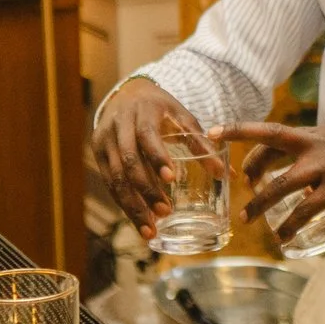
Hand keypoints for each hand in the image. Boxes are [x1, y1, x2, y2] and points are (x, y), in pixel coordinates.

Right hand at [90, 78, 213, 242]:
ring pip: (114, 177)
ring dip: (132, 206)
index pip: (147, 136)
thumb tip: (227, 175)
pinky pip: (109, 183)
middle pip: (128, 161)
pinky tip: (138, 220)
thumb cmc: (161, 108)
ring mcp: (104, 140)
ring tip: (150, 229)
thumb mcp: (182, 117)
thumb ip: (202, 143)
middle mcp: (119, 125)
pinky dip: (123, 203)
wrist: (126, 93)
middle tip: (165, 212)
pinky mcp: (97, 153)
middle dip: (145, 190)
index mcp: (142, 112)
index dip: (157, 158)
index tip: (171, 179)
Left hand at [214, 122, 324, 235]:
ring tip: (248, 219)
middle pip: (270, 149)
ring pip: (281, 185)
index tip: (217, 133)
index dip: (242, 131)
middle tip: (236, 185)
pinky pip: (305, 210)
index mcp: (315, 134)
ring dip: (260, 204)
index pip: (272, 130)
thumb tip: (298, 173)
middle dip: (247, 166)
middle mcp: (317, 145)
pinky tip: (283, 237)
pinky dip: (290, 225)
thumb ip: (320, 153)